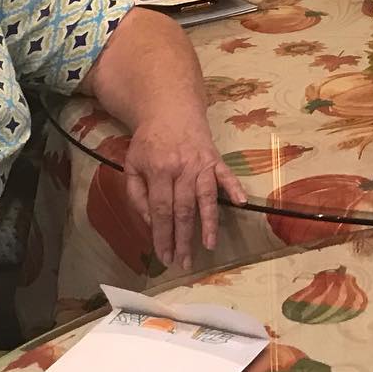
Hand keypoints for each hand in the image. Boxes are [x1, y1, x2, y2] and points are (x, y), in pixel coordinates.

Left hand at [122, 113, 246, 269]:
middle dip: (183, 238)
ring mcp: (201, 163)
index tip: (163, 256)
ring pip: (206, 197)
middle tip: (184, 262)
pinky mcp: (216, 158)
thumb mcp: (132, 165)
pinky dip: (234, 188)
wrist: (170, 109)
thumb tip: (149, 220)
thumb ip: (136, 194)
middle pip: (183, 209)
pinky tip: (240, 203)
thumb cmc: (149, 141)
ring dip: (208, 222)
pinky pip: (226, 175)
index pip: (160, 210)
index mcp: (158, 171)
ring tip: (209, 245)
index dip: (162, 235)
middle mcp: (182, 169)